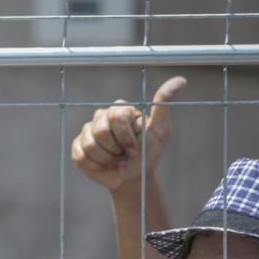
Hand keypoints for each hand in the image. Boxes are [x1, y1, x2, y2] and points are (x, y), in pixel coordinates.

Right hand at [71, 75, 185, 192]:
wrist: (134, 178)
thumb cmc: (148, 153)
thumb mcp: (161, 130)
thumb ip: (164, 105)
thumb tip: (180, 81)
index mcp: (121, 110)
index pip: (116, 115)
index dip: (125, 136)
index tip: (135, 147)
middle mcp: (101, 117)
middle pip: (101, 130)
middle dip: (116, 148)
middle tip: (125, 154)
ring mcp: (87, 132)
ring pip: (90, 145)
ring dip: (107, 159)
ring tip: (116, 160)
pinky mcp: (77, 147)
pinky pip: (81, 156)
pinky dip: (96, 165)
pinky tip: (105, 165)